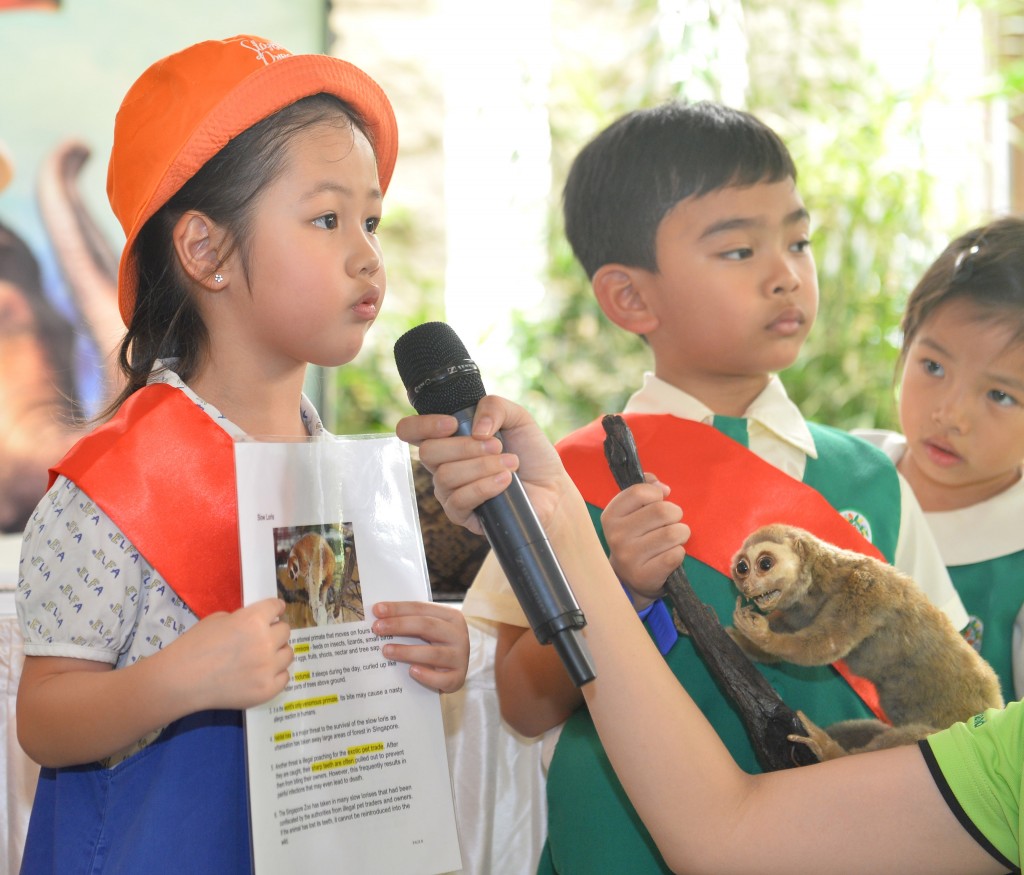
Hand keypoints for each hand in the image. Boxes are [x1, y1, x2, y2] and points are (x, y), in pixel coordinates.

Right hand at [170, 597, 292, 710]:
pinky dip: (275, 674)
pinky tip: (260, 674)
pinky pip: (284, 677)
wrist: (180, 680)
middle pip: (286, 631)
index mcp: (254, 620)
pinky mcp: (267, 689)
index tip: (274, 612)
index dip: (274, 609)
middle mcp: (266, 642)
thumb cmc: (195, 645)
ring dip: (276, 653)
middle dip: (274, 632)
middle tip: (261, 638)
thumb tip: (258, 624)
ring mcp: (268, 668)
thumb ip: (243, 619)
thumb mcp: (218, 620)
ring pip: (288, 654)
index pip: (277, 607)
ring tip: (260, 658)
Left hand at [372, 601, 469, 692]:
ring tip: (386, 651)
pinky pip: (441, 678)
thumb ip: (411, 622)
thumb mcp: (430, 629)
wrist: (455, 669)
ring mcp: (460, 657)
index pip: (421, 608)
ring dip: (407, 651)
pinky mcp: (458, 678)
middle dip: (399, 625)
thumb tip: (380, 619)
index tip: (377, 610)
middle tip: (377, 628)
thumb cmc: (436, 645)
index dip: (398, 608)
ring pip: (433, 653)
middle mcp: (458, 634)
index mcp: (451, 616)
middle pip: (427, 626)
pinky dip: (426, 675)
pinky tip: (411, 671)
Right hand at [395, 394, 577, 540]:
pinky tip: (506, 482)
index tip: (452, 424)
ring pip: (446, 476)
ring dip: (482, 466)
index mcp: (448, 439)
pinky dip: (485, 487)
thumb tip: (475, 428)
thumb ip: (495, 406)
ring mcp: (449, 491)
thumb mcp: (518, 418)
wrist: (551, 488)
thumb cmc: (530, 453)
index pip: (410, 431)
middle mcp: (443, 465)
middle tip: (497, 446)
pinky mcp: (462, 515)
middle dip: (465, 447)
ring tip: (511, 464)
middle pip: (428, 453)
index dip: (423, 426)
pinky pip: (459, 500)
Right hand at [602, 475, 688, 610]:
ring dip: (680, 534)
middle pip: (662, 511)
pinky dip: (679, 552)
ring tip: (672, 540)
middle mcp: (616, 536)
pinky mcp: (645, 575)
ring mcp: (629, 557)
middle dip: (675, 514)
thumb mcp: (632, 512)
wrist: (629, 579)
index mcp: (611, 516)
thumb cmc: (636, 538)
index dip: (656, 494)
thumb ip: (646, 489)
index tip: (657, 501)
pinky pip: (676, 554)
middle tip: (670, 523)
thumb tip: (662, 487)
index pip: (639, 492)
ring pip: (673, 533)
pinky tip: (669, 555)